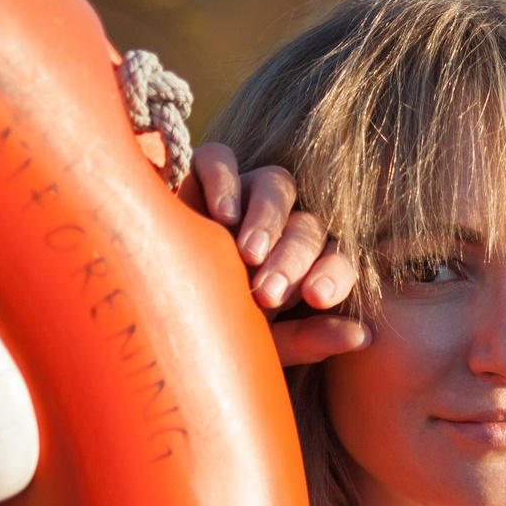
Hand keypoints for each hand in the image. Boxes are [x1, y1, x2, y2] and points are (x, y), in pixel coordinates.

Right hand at [183, 142, 370, 365]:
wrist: (143, 318)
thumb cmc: (209, 333)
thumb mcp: (259, 345)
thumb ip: (307, 339)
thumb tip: (362, 336)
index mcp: (303, 266)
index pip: (337, 258)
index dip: (334, 272)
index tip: (317, 297)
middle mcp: (280, 227)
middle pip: (307, 225)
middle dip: (293, 258)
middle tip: (268, 293)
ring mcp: (243, 197)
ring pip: (277, 184)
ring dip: (268, 217)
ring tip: (249, 253)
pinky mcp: (201, 176)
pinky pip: (219, 160)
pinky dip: (224, 180)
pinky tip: (220, 217)